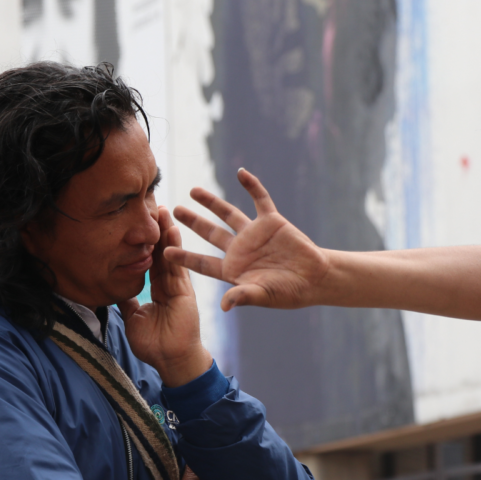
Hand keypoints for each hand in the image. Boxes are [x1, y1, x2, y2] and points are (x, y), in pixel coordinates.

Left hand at [118, 206, 212, 386]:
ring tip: (162, 210)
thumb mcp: (132, 318)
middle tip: (151, 206)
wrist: (171, 360)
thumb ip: (126, 301)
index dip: (146, 243)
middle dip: (157, 230)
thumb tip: (112, 290)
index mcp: (159, 290)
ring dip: (166, 232)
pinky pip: (178, 266)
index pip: (151, 261)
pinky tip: (172, 230)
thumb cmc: (155, 343)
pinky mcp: (185, 291)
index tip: (140, 224)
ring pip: (170, 254)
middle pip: (162, 252)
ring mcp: (178, 287)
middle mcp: (170, 285)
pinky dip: (175, 248)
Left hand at [164, 169, 330, 310]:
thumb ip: (244, 296)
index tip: (164, 252)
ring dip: (212, 202)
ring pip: (228, 214)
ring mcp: (254, 233)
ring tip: (194, 191)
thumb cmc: (290, 292)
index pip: (203, 263)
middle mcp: (240, 249)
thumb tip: (224, 306)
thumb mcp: (265, 295)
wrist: (316, 278)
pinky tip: (240, 173)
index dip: (184, 257)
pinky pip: (259, 199)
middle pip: (210, 234)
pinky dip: (251, 186)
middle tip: (172, 211)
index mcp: (234, 270)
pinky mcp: (271, 221)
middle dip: (192, 222)